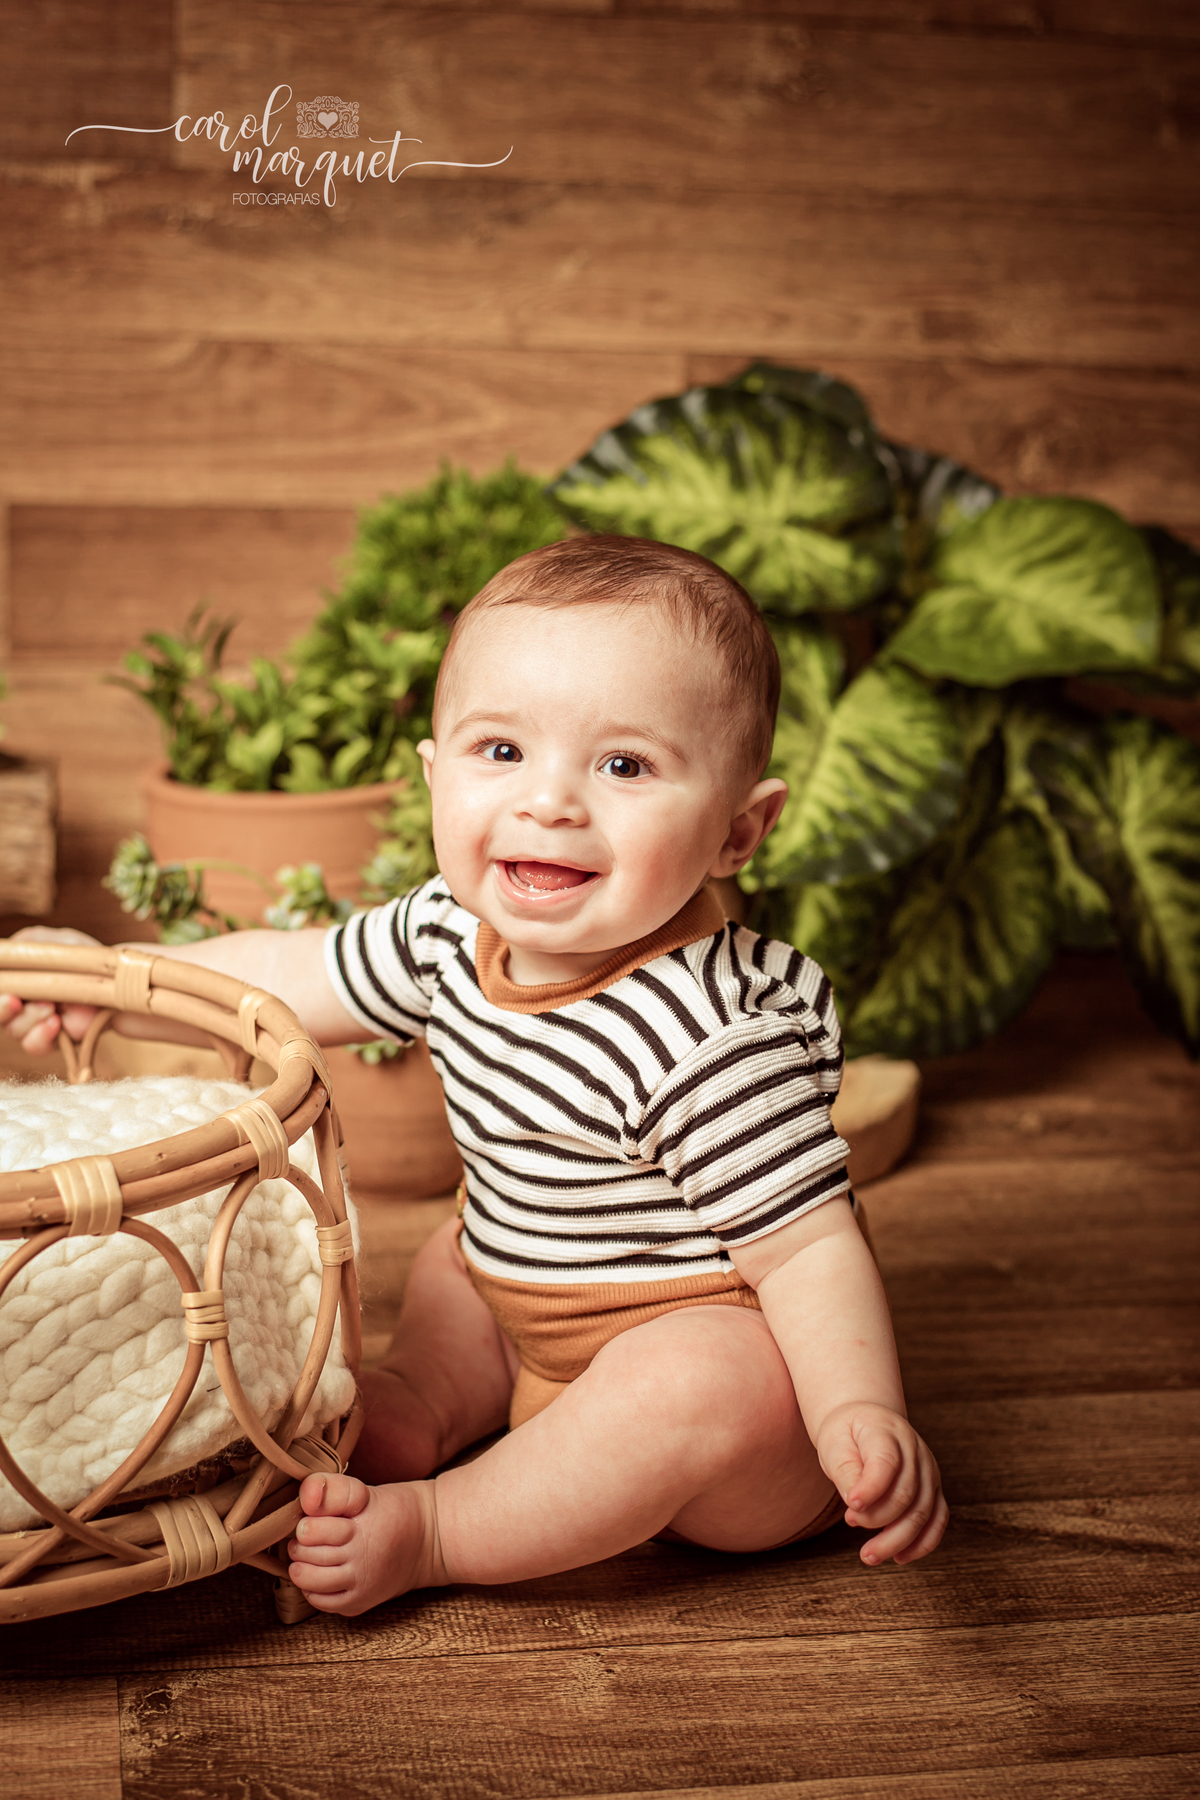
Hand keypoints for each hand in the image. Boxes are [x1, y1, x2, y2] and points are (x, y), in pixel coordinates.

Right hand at [0, 926, 101, 1055]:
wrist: (116, 982)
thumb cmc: (85, 960)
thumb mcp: (57, 942)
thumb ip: (29, 941)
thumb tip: (6, 949)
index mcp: (16, 979)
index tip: (6, 988)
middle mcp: (20, 1002)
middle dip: (2, 1008)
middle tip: (14, 1001)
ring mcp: (34, 1023)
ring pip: (14, 1029)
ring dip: (28, 1018)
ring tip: (50, 1007)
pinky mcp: (53, 1039)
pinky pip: (34, 1046)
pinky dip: (40, 1035)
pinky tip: (55, 1023)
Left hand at [817, 1401, 947, 1566]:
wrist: (866, 1421)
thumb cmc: (847, 1434)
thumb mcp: (834, 1443)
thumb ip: (845, 1470)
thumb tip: (855, 1503)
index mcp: (886, 1431)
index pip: (886, 1463)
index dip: (871, 1489)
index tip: (850, 1508)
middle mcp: (915, 1450)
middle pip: (905, 1494)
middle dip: (877, 1519)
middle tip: (851, 1522)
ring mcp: (929, 1469)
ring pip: (923, 1512)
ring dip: (896, 1540)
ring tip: (868, 1555)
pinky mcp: (934, 1488)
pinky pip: (937, 1520)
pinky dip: (922, 1543)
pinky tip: (900, 1557)